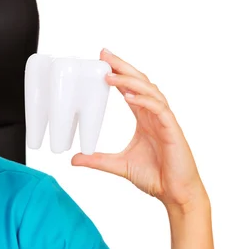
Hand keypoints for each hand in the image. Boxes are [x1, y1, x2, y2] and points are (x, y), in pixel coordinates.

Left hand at [71, 48, 206, 212]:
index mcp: (144, 118)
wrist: (175, 194)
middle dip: (122, 66)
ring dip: (130, 81)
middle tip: (104, 54)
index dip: (118, 73)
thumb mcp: (117, 165)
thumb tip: (72, 160)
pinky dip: (145, 100)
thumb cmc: (155, 177)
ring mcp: (165, 121)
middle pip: (140, 82)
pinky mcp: (172, 131)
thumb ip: (96, 160)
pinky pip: (159, 110)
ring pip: (150, 91)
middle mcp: (154, 115)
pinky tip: (130, 96)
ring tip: (110, 74)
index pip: (130, 88)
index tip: (101, 61)